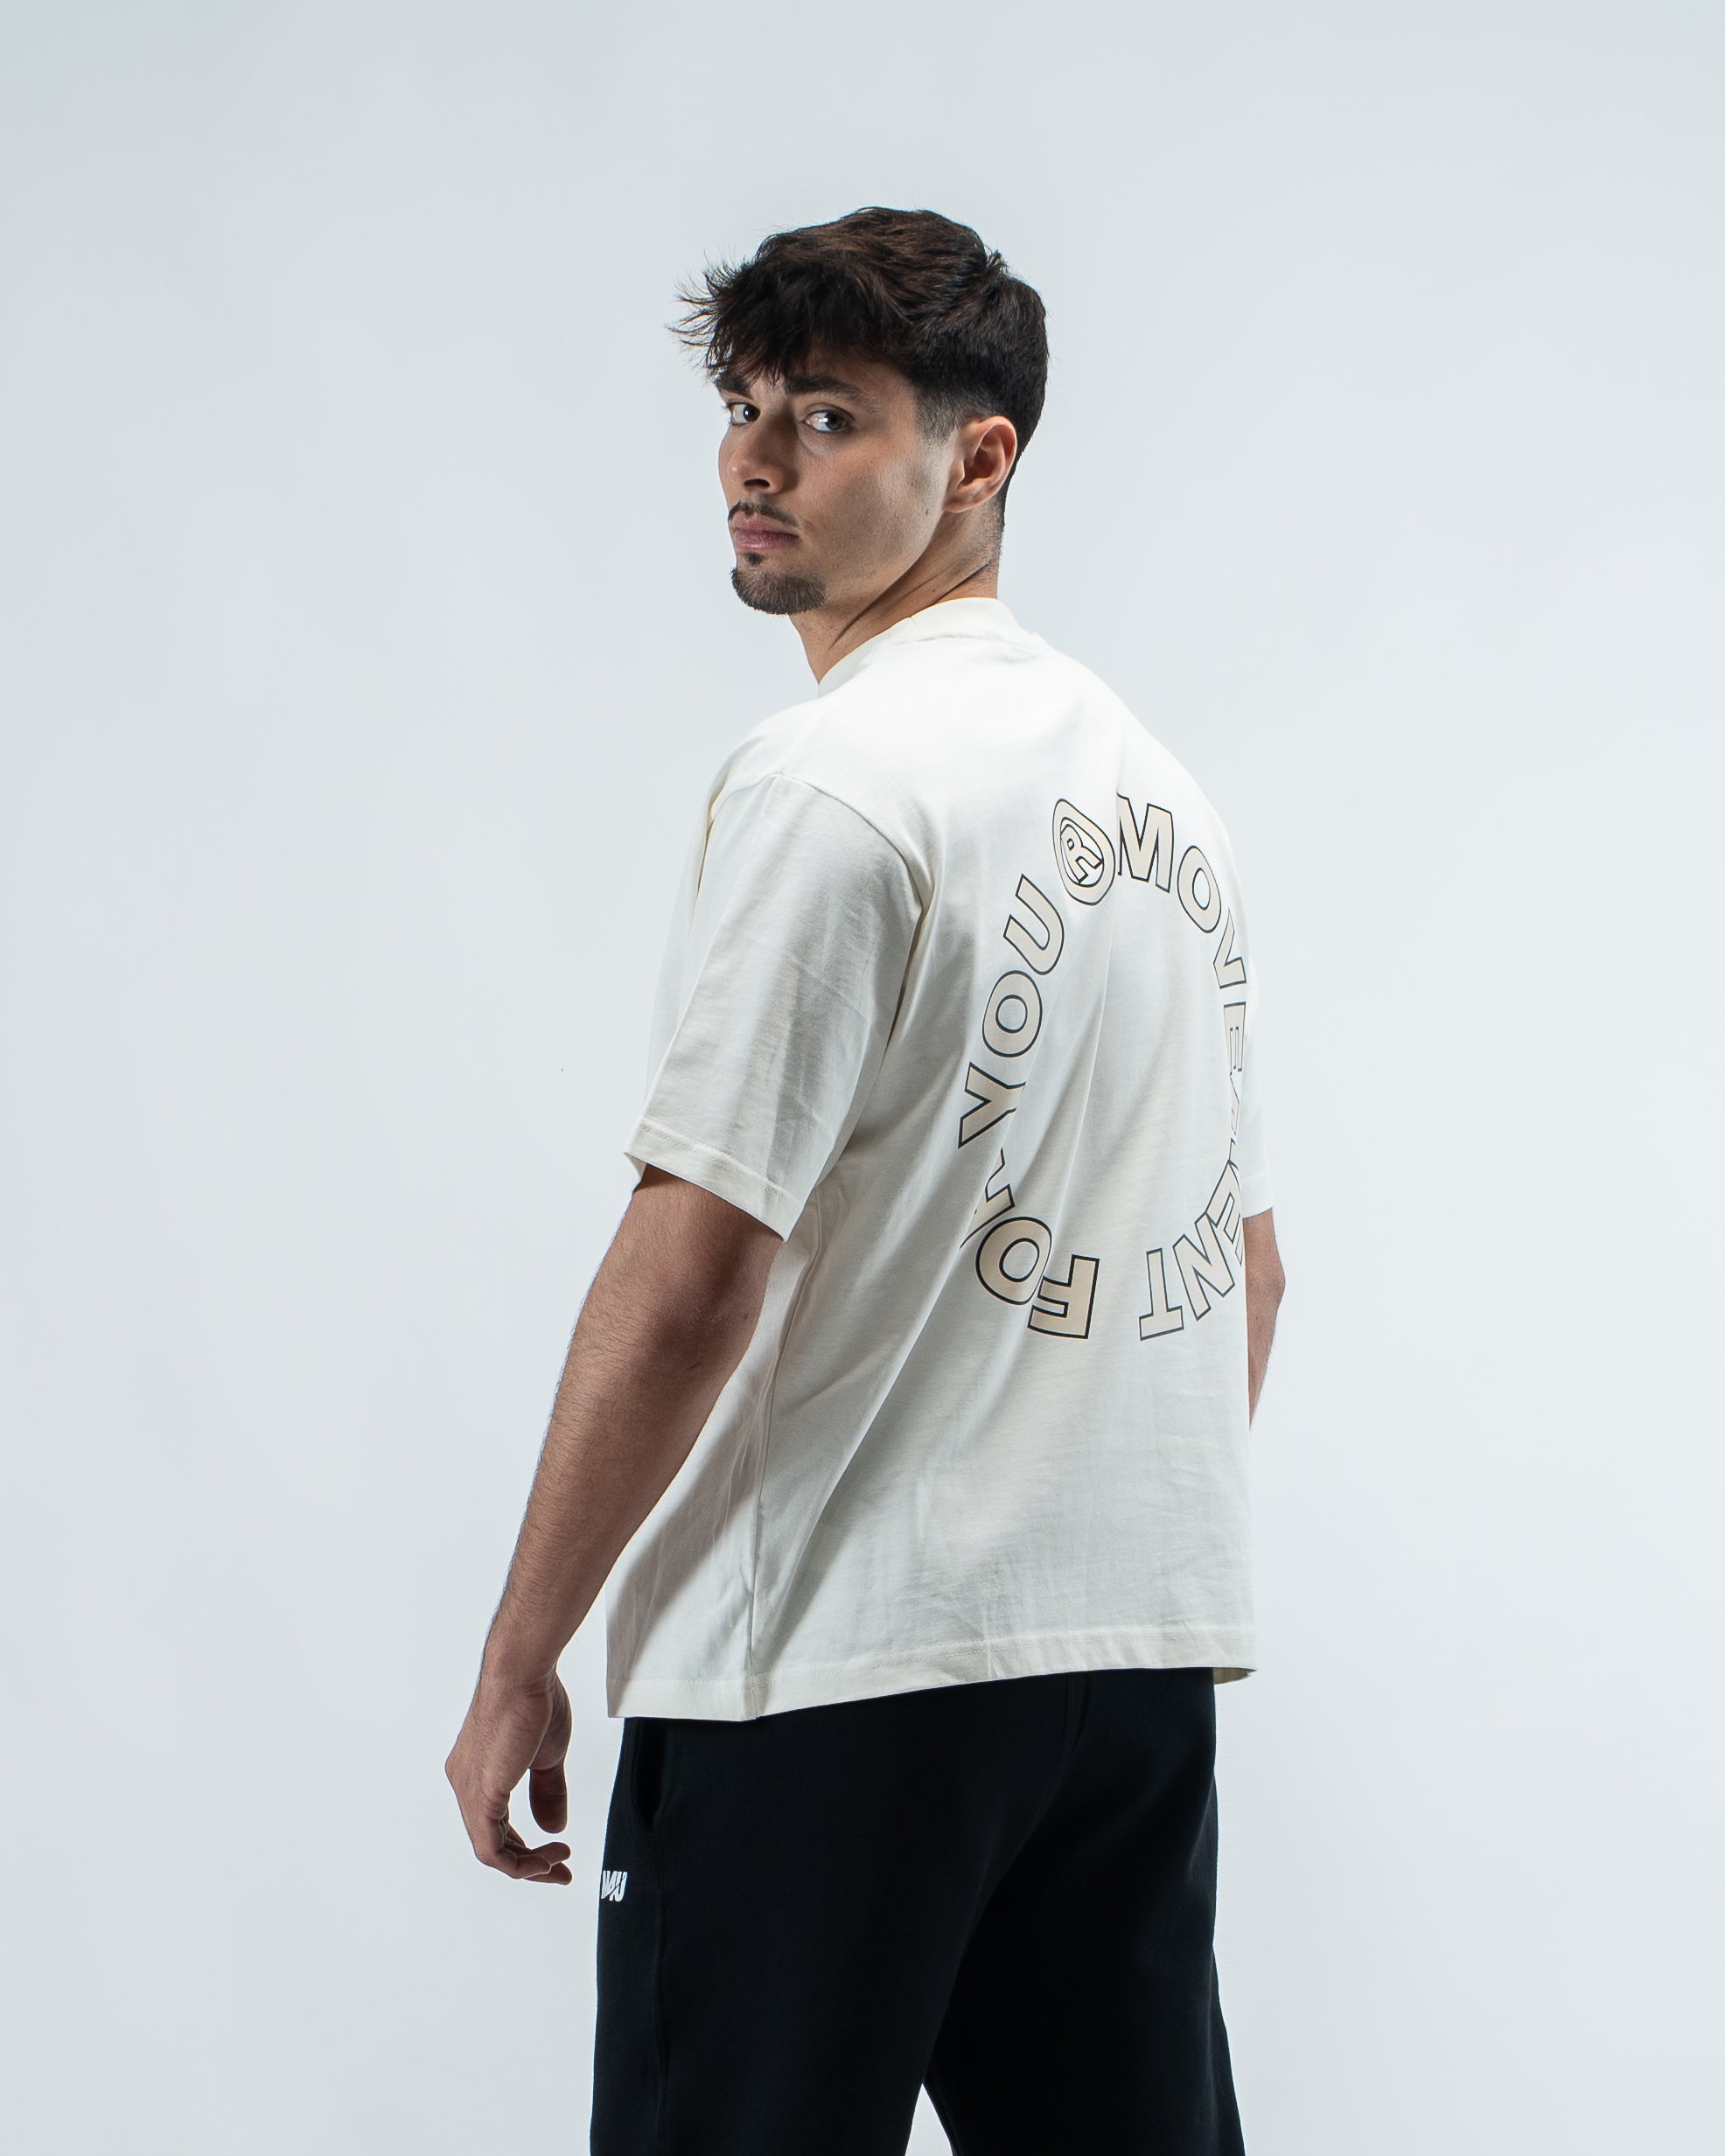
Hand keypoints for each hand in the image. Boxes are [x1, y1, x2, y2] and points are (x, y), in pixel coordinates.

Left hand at [445, 1667, 574, 1883]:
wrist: (523, 1674)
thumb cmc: (533, 1699)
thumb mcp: (547, 1756)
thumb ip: (547, 1792)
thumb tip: (552, 1826)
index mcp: (477, 1772)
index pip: (495, 1826)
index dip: (525, 1847)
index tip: (556, 1853)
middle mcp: (465, 1783)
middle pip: (491, 1842)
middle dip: (529, 1863)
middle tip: (559, 1870)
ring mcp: (468, 1790)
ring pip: (489, 1850)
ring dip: (527, 1865)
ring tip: (557, 1863)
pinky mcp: (480, 1794)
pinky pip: (490, 1847)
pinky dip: (519, 1861)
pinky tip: (545, 1856)